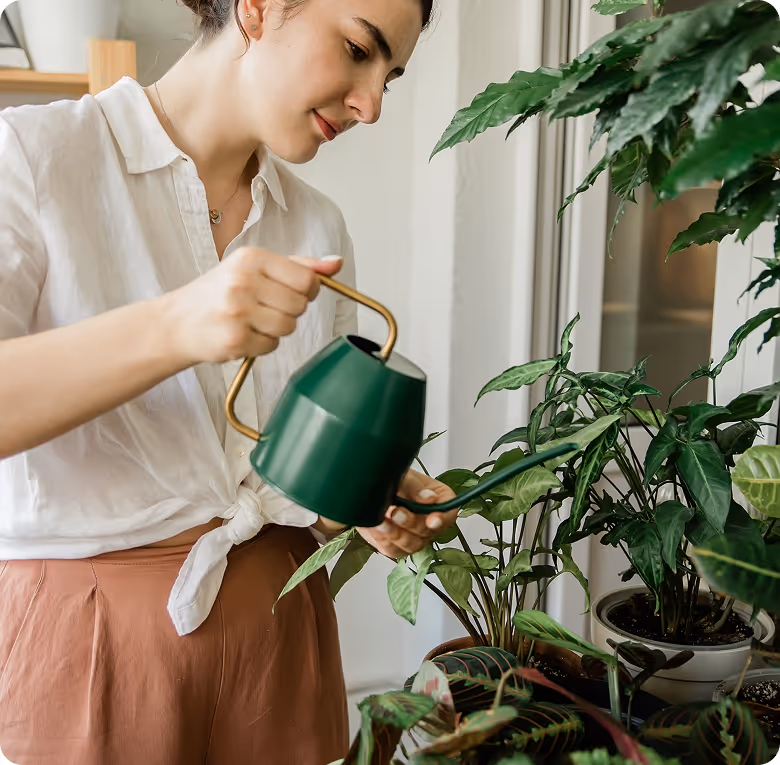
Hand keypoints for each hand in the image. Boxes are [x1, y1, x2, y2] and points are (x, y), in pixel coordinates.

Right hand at [164, 248, 342, 365]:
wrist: (176, 323)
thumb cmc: (219, 294)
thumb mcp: (254, 268)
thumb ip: (298, 266)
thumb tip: (335, 263)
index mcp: (252, 258)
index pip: (306, 279)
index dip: (306, 291)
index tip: (291, 292)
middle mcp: (244, 281)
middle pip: (299, 306)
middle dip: (288, 311)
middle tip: (263, 307)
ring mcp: (238, 311)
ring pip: (288, 327)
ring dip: (276, 329)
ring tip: (253, 321)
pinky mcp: (235, 338)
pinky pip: (272, 346)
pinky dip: (262, 344)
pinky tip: (243, 334)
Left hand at [357, 469, 457, 557]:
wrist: (374, 488)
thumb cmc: (395, 480)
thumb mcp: (404, 476)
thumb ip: (415, 486)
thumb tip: (428, 498)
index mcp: (440, 500)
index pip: (449, 512)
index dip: (442, 519)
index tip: (432, 519)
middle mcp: (430, 521)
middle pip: (428, 532)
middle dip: (411, 523)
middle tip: (396, 511)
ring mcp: (415, 537)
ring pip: (411, 545)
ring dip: (395, 535)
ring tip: (381, 521)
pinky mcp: (398, 546)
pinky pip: (393, 550)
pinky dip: (382, 539)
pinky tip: (375, 527)